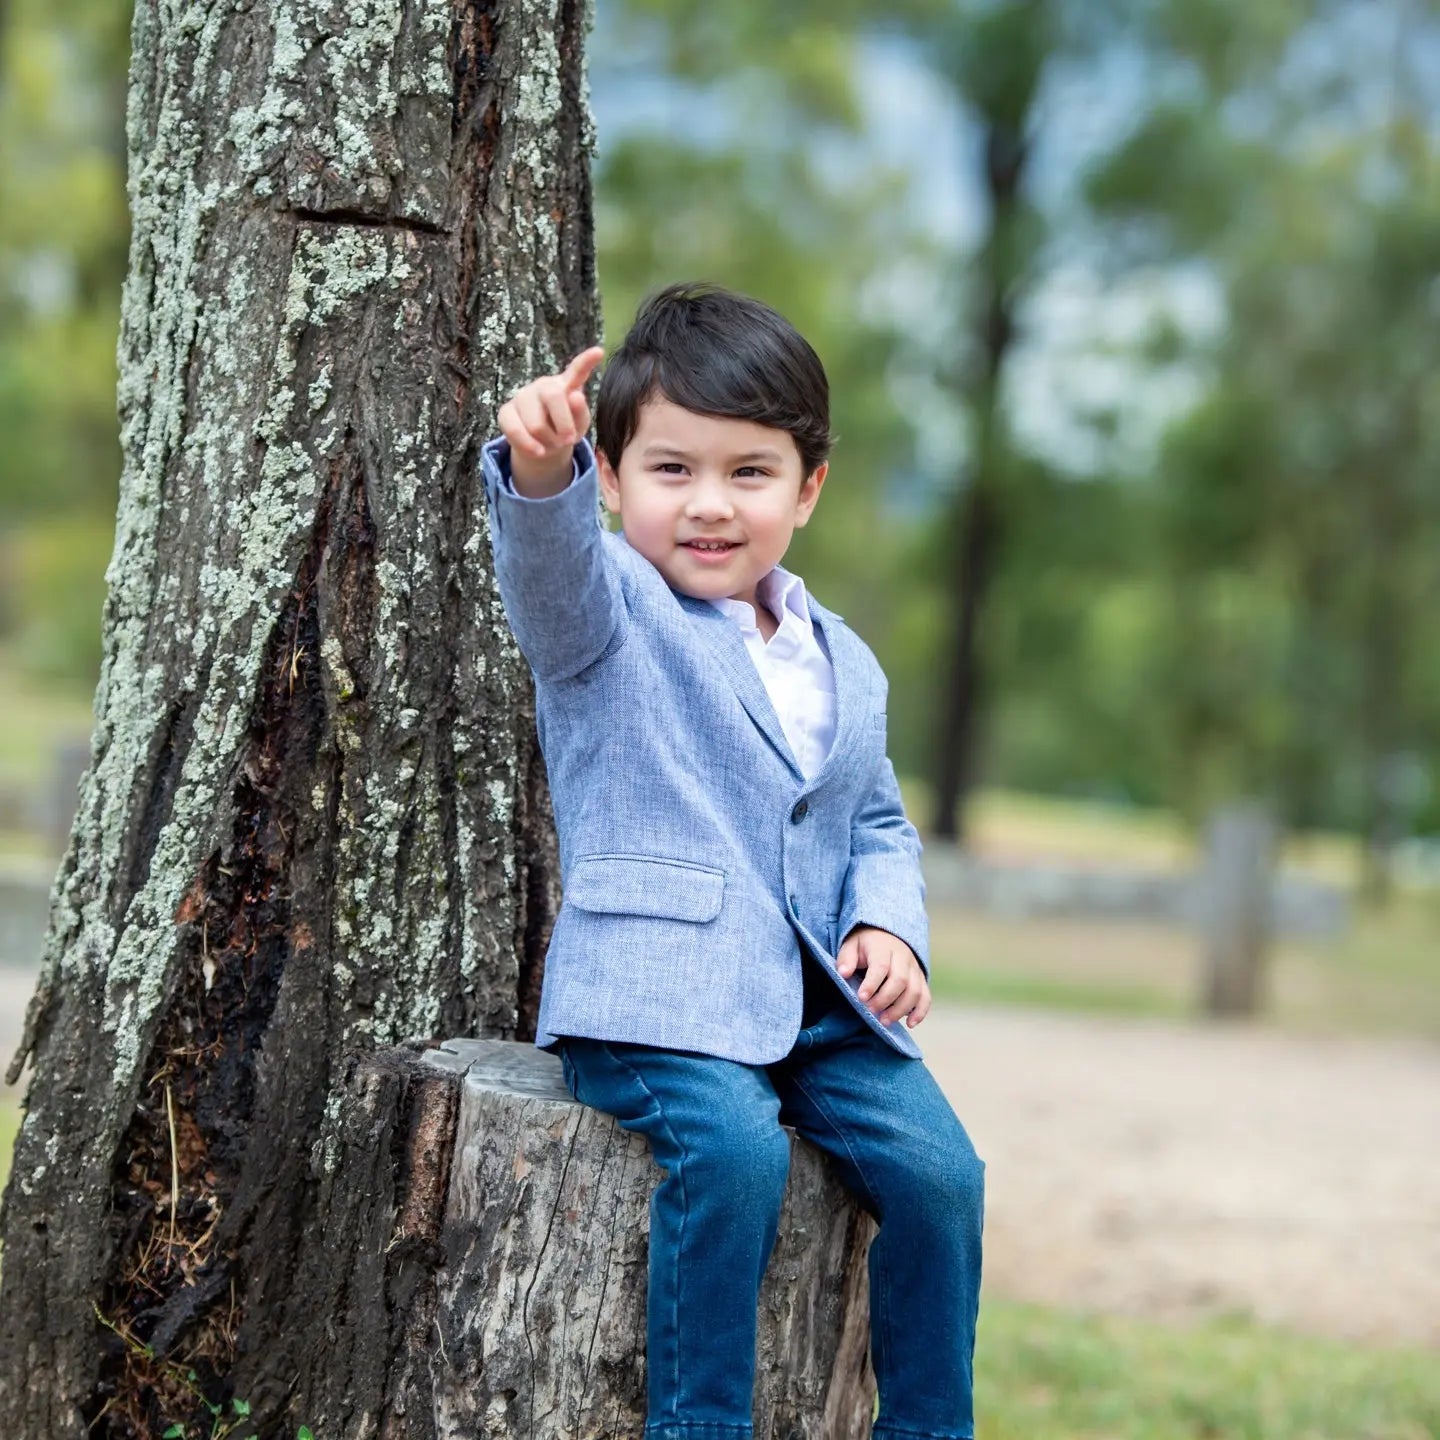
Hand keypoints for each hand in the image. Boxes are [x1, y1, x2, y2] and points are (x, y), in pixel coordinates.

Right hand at [497, 345, 605, 493]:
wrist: (542, 445)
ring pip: (536, 424)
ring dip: (548, 441)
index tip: (599, 352)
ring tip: (552, 443)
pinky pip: (516, 431)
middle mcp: (543, 385)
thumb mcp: (579, 426)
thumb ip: (580, 413)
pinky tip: (539, 451)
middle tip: (569, 440)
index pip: (577, 370)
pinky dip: (530, 446)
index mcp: (566, 385)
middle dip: (564, 424)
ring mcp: (522, 396)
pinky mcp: (506, 411)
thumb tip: (575, 396)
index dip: (586, 361)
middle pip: (553, 396)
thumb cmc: (565, 430)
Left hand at [836, 925, 929, 1028]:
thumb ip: (846, 958)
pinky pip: (926, 997)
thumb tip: (843, 973)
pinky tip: (910, 1024)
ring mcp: (914, 969)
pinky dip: (920, 1012)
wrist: (886, 935)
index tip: (861, 998)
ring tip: (884, 1021)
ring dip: (900, 1009)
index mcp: (883, 948)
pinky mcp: (921, 980)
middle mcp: (903, 957)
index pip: (881, 966)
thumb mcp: (851, 945)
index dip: (872, 983)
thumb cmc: (865, 945)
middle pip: (900, 980)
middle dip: (885, 999)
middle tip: (870, 1011)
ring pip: (915, 991)